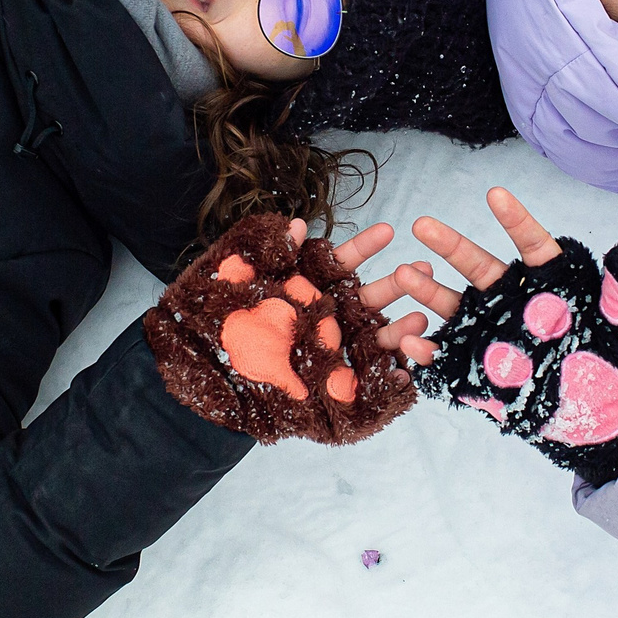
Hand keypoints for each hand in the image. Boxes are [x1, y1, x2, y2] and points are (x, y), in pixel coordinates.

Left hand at [143, 213, 425, 444]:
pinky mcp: (330, 392)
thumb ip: (263, 253)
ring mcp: (328, 356)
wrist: (194, 378)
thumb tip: (297, 224)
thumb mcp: (229, 279)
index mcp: (302, 292)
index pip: (339, 265)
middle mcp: (321, 321)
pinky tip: (409, 373)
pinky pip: (366, 386)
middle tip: (423, 269)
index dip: (362, 248)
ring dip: (400, 329)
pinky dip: (390, 381)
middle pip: (366, 300)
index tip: (388, 230)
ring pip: (373, 340)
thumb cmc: (206, 323)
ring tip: (421, 319)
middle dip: (396, 285)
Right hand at [393, 187, 617, 487]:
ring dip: (429, 292)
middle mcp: (520, 304)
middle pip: (481, 269)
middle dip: (452, 247)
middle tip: (422, 224)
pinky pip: (450, 358)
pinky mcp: (486, 373)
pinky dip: (427, 352)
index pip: (534, 246)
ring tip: (401, 275)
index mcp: (556, 284)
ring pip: (457, 307)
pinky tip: (408, 342)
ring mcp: (499, 337)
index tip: (495, 194)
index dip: (515, 221)